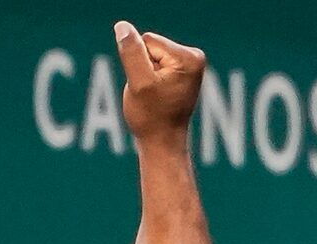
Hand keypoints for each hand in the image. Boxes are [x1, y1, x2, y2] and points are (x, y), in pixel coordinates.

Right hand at [115, 21, 205, 144]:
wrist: (162, 143)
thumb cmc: (151, 117)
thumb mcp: (138, 82)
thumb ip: (131, 53)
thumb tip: (123, 27)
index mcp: (189, 57)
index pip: (147, 41)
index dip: (139, 64)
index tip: (149, 87)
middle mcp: (194, 57)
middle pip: (150, 45)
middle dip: (143, 68)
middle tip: (151, 94)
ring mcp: (190, 64)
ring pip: (150, 55)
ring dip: (146, 75)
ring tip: (155, 96)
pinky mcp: (183, 71)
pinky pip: (155, 63)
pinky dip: (151, 78)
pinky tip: (158, 95)